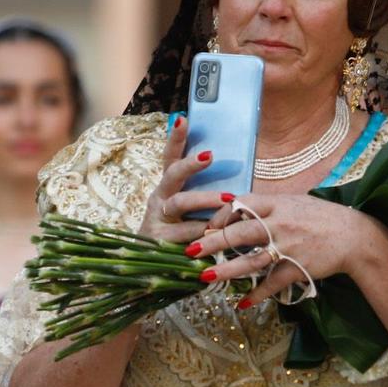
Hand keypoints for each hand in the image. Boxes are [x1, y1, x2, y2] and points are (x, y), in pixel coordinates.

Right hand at [138, 116, 232, 243]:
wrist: (150, 267)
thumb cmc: (179, 235)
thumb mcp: (189, 213)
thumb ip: (205, 197)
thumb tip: (237, 185)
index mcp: (168, 188)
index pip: (170, 157)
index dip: (175, 139)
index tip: (183, 119)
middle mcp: (159, 198)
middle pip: (172, 174)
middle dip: (190, 164)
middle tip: (210, 155)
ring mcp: (158, 218)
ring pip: (180, 202)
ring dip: (205, 199)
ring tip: (228, 199)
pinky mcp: (159, 239)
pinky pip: (186, 232)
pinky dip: (204, 232)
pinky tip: (219, 233)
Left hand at [190, 194, 379, 309]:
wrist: (354, 236)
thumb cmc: (322, 217)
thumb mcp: (294, 202)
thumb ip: (268, 205)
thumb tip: (239, 205)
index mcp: (277, 204)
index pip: (241, 204)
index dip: (220, 215)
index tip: (207, 227)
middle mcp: (280, 224)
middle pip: (240, 232)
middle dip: (212, 242)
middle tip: (190, 251)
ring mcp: (289, 247)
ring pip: (252, 260)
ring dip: (226, 271)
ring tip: (205, 278)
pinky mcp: (298, 268)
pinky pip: (273, 283)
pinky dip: (258, 294)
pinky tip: (242, 303)